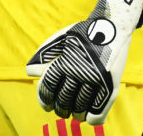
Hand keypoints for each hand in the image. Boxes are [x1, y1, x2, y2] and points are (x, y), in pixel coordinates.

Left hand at [26, 0, 142, 124]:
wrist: (112, 26)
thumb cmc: (83, 33)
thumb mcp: (60, 38)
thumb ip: (43, 54)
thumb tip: (30, 73)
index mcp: (65, 61)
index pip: (49, 87)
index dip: (45, 99)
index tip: (46, 106)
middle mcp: (80, 72)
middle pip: (64, 100)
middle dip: (60, 109)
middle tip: (61, 111)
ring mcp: (96, 80)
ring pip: (80, 108)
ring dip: (74, 114)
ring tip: (73, 113)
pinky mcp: (110, 85)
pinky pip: (99, 110)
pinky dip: (91, 117)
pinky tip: (88, 116)